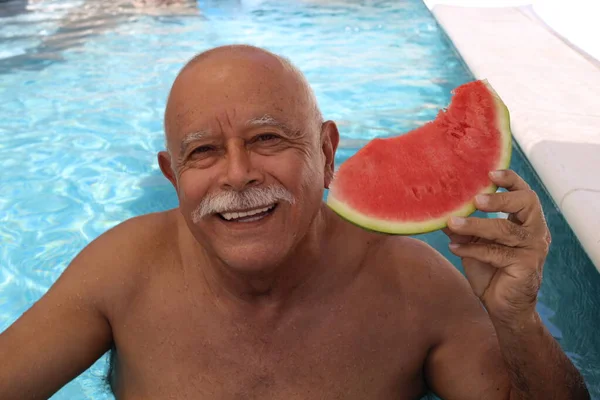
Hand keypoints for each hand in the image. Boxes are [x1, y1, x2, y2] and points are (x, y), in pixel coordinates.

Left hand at [444, 169, 551, 322]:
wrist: (503, 307)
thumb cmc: (490, 270)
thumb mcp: (473, 243)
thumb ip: (462, 225)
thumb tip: (437, 207)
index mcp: (526, 221)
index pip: (525, 193)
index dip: (511, 180)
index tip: (490, 172)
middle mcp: (535, 231)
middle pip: (526, 203)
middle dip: (499, 198)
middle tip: (475, 199)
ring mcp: (533, 249)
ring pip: (505, 230)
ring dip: (475, 225)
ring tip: (452, 222)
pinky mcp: (526, 266)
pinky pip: (496, 253)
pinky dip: (472, 249)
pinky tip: (454, 247)